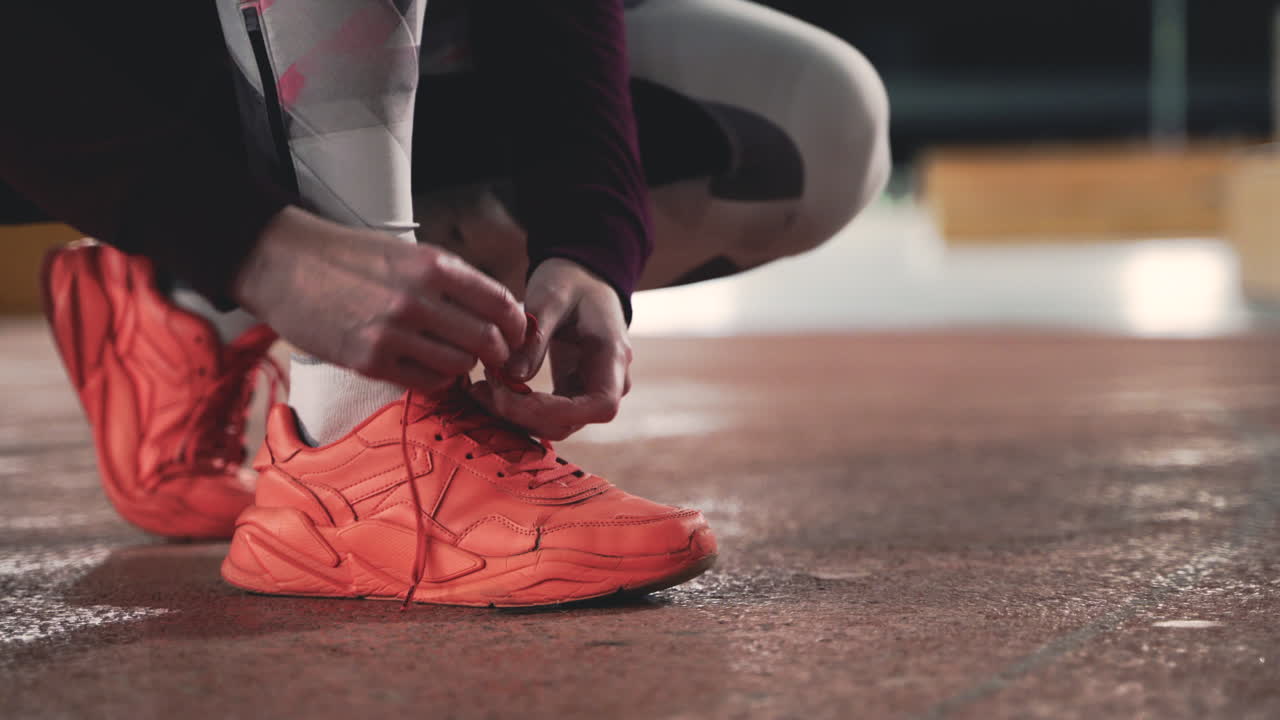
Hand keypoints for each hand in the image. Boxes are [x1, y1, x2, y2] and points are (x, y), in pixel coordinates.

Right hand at [232, 206, 525, 391]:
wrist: (284, 264)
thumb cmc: (349, 257)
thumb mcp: (407, 252)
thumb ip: (451, 280)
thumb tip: (497, 310)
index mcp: (431, 265)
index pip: (499, 303)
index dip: (517, 323)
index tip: (516, 332)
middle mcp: (416, 300)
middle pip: (486, 340)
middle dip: (498, 352)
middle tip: (494, 355)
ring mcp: (391, 333)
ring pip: (459, 365)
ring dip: (464, 365)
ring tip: (454, 356)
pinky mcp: (369, 361)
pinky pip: (426, 382)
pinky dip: (437, 378)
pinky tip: (428, 366)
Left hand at [469, 258, 631, 439]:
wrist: (583, 279)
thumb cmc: (571, 281)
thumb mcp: (551, 298)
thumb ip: (536, 336)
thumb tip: (511, 375)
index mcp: (612, 356)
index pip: (600, 405)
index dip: (556, 412)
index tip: (511, 396)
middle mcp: (608, 382)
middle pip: (571, 422)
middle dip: (523, 415)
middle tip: (484, 390)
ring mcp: (590, 391)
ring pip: (555, 425)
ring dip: (516, 416)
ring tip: (482, 389)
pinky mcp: (571, 393)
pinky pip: (546, 414)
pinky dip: (518, 409)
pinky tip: (492, 390)